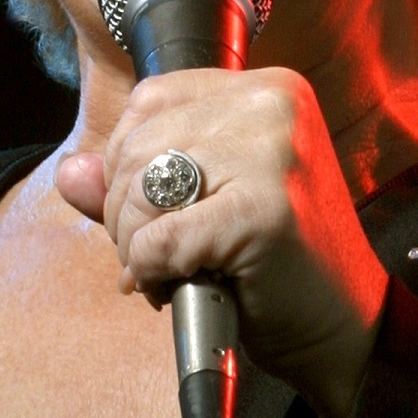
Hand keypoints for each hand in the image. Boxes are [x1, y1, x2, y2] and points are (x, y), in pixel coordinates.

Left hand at [54, 68, 388, 417]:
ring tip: (171, 272)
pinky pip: (158, 240)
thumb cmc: (277, 264)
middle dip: (126, 214)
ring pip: (139, 190)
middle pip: (136, 145)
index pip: (149, 100)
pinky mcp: (262, 211)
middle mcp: (273, 105)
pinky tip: (176, 287)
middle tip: (160, 256)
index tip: (156, 210)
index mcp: (267, 88)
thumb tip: (69, 174)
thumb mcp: (206, 202)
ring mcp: (271, 153)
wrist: (348, 328)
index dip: (128, 163)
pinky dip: (151, 273)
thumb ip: (136, 182)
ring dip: (136, 247)